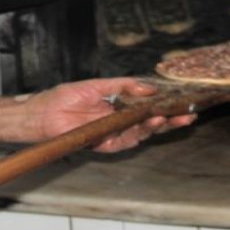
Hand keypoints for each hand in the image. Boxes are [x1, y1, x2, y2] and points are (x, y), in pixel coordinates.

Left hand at [28, 77, 196, 152]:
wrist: (41, 114)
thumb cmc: (64, 98)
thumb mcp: (97, 85)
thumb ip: (122, 86)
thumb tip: (147, 87)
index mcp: (118, 107)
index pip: (147, 108)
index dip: (165, 107)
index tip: (182, 102)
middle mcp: (119, 123)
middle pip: (149, 124)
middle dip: (170, 121)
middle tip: (187, 115)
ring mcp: (112, 134)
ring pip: (141, 134)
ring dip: (156, 127)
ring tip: (168, 117)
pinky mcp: (104, 144)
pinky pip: (125, 141)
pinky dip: (138, 132)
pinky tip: (150, 122)